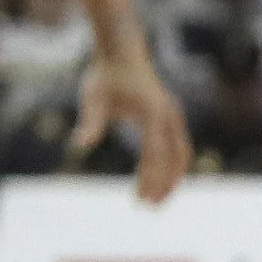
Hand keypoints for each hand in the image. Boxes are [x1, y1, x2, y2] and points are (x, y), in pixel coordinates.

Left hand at [74, 43, 191, 202]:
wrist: (121, 53)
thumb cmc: (105, 76)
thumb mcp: (92, 98)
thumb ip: (91, 122)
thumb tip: (79, 146)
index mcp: (153, 113)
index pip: (155, 154)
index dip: (150, 178)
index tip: (140, 200)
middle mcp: (169, 115)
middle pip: (175, 157)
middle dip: (165, 184)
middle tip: (150, 208)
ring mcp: (172, 115)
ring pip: (182, 152)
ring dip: (173, 177)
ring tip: (156, 200)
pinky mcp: (170, 116)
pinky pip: (177, 146)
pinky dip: (172, 165)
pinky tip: (159, 180)